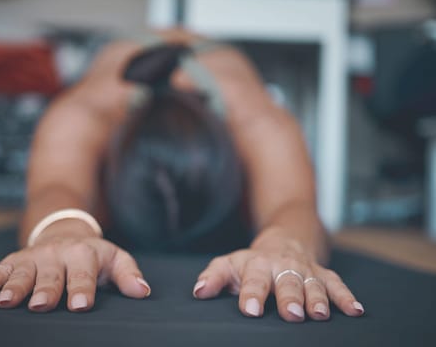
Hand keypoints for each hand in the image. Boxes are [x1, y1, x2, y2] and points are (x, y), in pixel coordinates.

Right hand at [0, 231, 150, 311]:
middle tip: (40, 305)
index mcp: (84, 253)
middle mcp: (57, 254)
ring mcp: (34, 256)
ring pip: (22, 272)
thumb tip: (143, 292)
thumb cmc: (94, 256)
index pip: (84, 273)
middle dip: (45, 290)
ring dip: (13, 286)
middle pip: (51, 274)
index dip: (82, 288)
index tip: (79, 305)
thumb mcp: (114, 258)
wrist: (66, 232)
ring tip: (5, 302)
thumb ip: (128, 274)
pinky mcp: (15, 259)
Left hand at [192, 232, 363, 321]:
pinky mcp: (324, 274)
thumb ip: (214, 276)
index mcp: (258, 264)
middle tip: (292, 313)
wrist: (284, 239)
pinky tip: (356, 311)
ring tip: (320, 314)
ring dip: (318, 299)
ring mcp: (306, 269)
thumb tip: (198, 292)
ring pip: (313, 284)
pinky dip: (347, 296)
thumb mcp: (229, 264)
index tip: (250, 310)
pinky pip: (337, 284)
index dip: (252, 294)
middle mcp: (283, 266)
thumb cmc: (252, 261)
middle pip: (287, 282)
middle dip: (290, 297)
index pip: (254, 279)